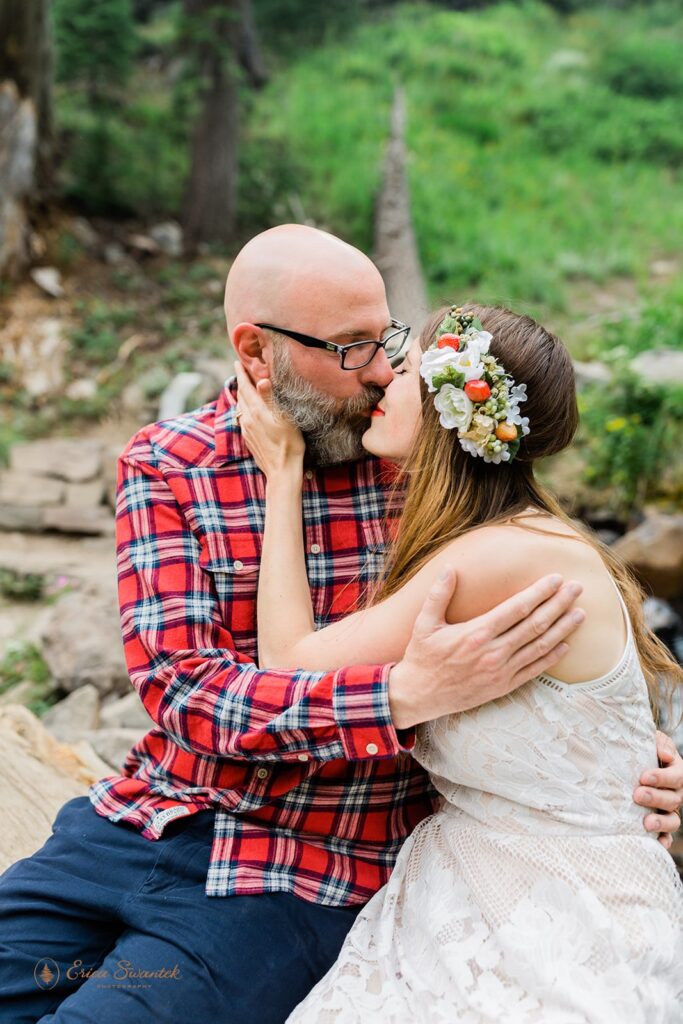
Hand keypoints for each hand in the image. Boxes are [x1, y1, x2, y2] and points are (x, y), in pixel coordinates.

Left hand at [235, 361, 304, 477]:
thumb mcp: (284, 418)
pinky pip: (243, 418)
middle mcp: (247, 420)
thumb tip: (262, 380)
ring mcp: (246, 430)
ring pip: (241, 407)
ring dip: (242, 396)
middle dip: (241, 382)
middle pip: (241, 396)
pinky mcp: (248, 439)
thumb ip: (270, 398)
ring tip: (245, 388)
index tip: (238, 362)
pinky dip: (244, 408)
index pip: (246, 387)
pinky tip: (249, 410)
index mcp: (256, 411)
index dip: (242, 373)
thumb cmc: (289, 444)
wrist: (282, 470)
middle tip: (241, 370)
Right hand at [389, 569, 584, 728]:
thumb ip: (438, 595)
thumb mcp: (424, 623)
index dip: (539, 592)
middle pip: (535, 624)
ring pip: (540, 646)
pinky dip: (552, 657)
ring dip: (563, 629)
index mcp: (477, 633)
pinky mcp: (503, 686)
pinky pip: (534, 670)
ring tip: (580, 614)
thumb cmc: (421, 656)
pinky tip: (565, 645)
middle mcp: (493, 652)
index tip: (556, 579)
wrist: (419, 696)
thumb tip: (450, 568)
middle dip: (559, 604)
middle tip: (577, 588)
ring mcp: (501, 671)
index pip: (517, 608)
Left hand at [634, 731, 682, 848]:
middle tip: (637, 795)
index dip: (662, 778)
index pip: (677, 777)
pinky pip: (666, 836)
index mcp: (677, 772)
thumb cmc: (643, 749)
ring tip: (646, 824)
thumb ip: (660, 743)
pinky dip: (663, 841)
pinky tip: (656, 844)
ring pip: (673, 820)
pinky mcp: (660, 824)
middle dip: (656, 798)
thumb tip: (666, 755)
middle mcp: (676, 793)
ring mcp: (669, 810)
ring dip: (661, 823)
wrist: (632, 761)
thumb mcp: (652, 741)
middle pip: (673, 799)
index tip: (643, 776)